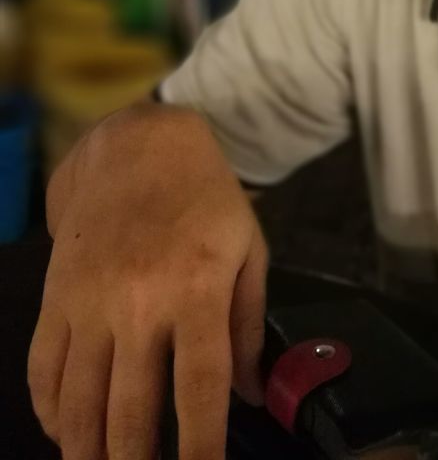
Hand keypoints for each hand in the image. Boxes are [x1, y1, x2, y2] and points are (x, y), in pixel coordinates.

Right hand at [27, 104, 268, 459]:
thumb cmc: (204, 198)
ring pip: (80, 404)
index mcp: (196, 288)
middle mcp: (138, 302)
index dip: (201, 447)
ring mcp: (89, 303)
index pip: (199, 388)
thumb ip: (249, 325)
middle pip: (131, 412)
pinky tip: (68, 436)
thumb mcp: (248, 249)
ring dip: (89, 453)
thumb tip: (252, 394)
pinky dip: (52, 414)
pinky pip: (44, 372)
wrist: (137, 148)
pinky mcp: (56, 299)